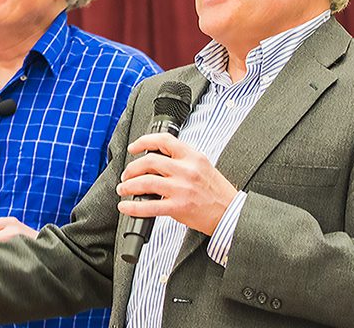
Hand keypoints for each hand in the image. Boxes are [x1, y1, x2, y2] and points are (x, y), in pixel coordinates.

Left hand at [115, 133, 237, 234]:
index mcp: (192, 156)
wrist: (230, 213)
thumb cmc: (216, 191)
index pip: (164, 140)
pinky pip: (150, 206)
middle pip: (149, 161)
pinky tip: (126, 207)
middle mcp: (187, 170)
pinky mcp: (179, 207)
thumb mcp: (201, 166)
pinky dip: (133, 207)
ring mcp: (182, 188)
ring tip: (123, 190)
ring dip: (129, 186)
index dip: (144, 141)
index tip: (133, 147)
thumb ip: (181, 160)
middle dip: (132, 168)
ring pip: (146, 182)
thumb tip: (154, 161)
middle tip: (126, 176)